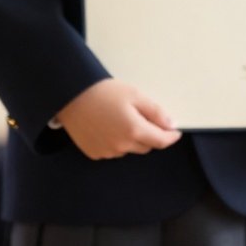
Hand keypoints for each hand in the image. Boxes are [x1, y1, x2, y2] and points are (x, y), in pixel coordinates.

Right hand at [54, 78, 180, 159]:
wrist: (71, 95)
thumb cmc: (103, 92)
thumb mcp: (134, 95)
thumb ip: (155, 112)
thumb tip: (171, 125)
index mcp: (134, 131)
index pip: (161, 141)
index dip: (170, 136)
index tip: (174, 132)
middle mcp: (121, 146)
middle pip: (146, 146)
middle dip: (149, 134)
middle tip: (141, 116)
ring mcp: (107, 152)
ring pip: (128, 149)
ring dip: (131, 139)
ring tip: (119, 118)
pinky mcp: (94, 153)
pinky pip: (113, 151)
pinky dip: (115, 142)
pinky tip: (107, 126)